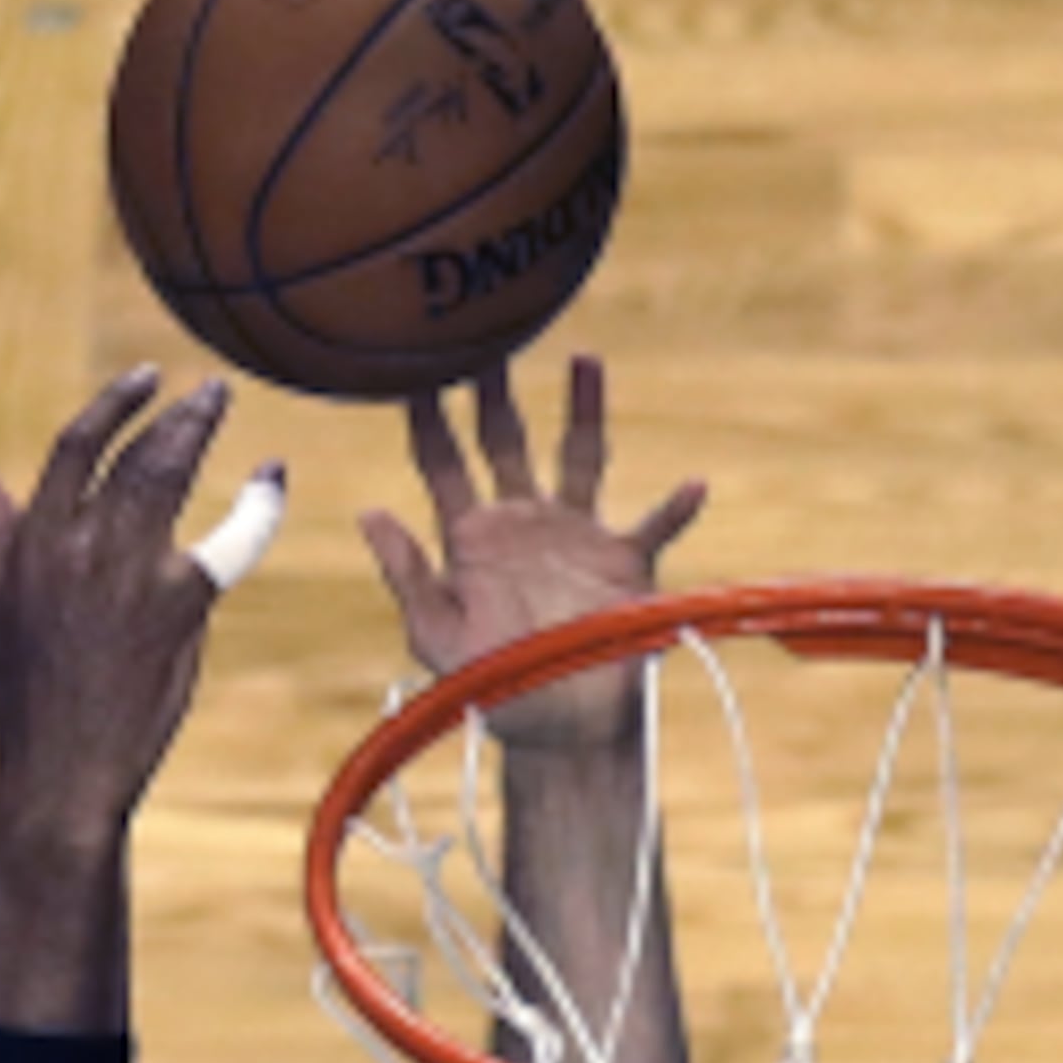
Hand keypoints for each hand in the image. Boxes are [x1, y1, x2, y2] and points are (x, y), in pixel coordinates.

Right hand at [0, 367, 275, 846]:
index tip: (143, 382)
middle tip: (209, 393)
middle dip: (174, 412)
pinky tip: (272, 479)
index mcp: (35, 541)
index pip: (76, 447)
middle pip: (133, 452)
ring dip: (199, 431)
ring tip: (221, 407)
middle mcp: (79, 542)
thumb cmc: (26, 705)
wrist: (61, 772)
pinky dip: (258, 506)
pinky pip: (230, 541)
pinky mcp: (178, 606)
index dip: (112, 406)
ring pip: (170, 475)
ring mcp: (130, 570)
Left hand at [360, 355, 705, 749]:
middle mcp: (522, 524)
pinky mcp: (624, 563)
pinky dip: (675, 509)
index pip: (442, 463)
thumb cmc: (491, 690)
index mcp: (472, 539)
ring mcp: (575, 537)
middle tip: (481, 330)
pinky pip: (655, 527)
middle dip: (492, 387)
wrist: (557, 732)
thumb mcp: (436, 638)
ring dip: (582, 411)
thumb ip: (407, 576)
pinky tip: (694, 486)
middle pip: (504, 439)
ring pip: (580, 457)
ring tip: (584, 356)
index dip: (426, 415)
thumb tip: (368, 512)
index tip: (407, 361)